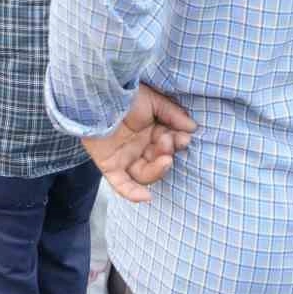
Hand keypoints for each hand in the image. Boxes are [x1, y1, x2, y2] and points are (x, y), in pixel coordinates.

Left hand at [81, 84, 196, 203]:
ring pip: (145, 175)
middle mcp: (138, 147)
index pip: (167, 145)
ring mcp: (124, 158)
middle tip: (168, 141)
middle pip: (158, 161)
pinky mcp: (110, 165)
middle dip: (166, 153)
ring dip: (157, 171)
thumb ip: (173, 114)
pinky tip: (147, 197)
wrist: (100, 96)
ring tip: (165, 160)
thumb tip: (192, 127)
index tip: (183, 137)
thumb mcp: (154, 101)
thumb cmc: (127, 96)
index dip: (176, 144)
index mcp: (149, 132)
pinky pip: (122, 185)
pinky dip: (133, 193)